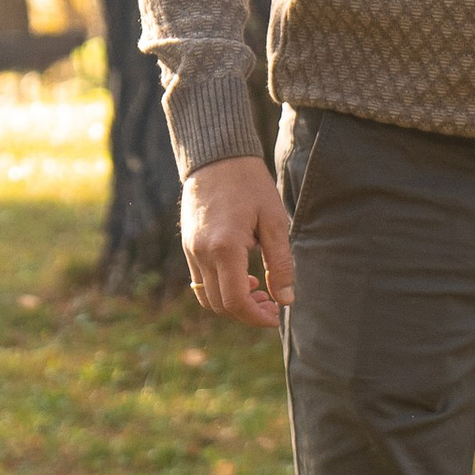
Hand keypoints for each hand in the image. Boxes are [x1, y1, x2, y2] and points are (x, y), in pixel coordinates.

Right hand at [182, 155, 295, 330]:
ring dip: (232, 303)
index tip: (276, 315)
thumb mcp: (275, 221)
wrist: (216, 156)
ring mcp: (190, 250)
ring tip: (258, 289)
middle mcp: (201, 253)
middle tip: (272, 304)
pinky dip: (220, 288)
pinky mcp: (188, 245)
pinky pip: (200, 281)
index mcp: (225, 248)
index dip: (256, 317)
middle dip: (247, 313)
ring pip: (207, 297)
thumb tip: (286, 299)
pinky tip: (242, 276)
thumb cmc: (250, 185)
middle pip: (220, 305)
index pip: (235, 302)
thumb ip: (280, 264)